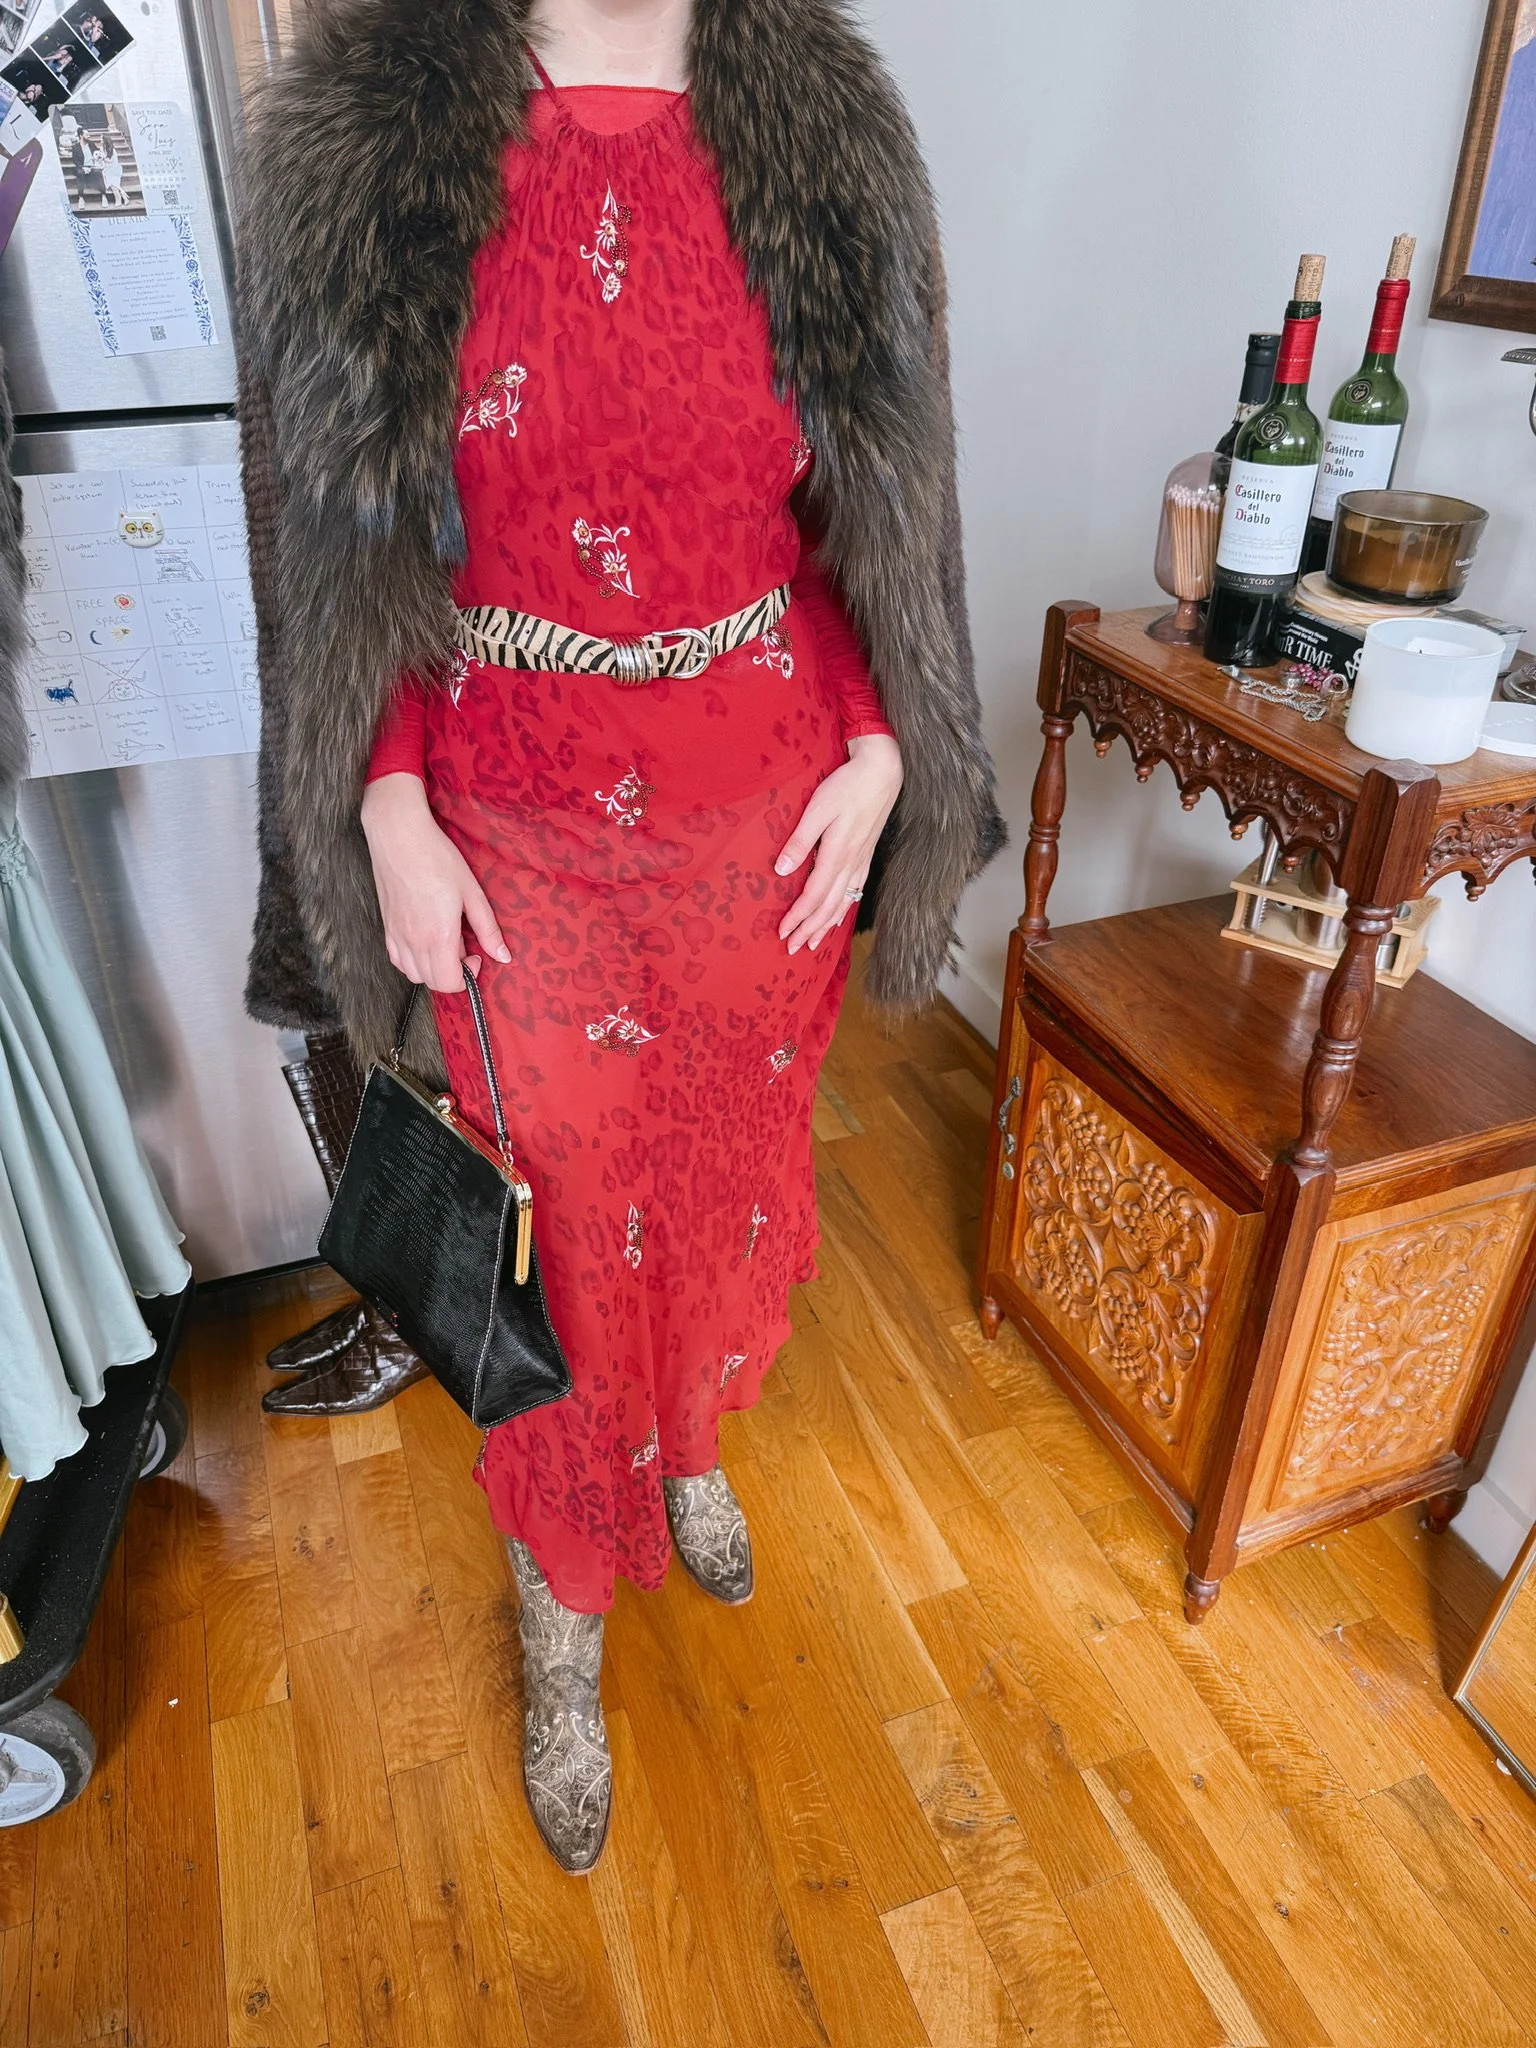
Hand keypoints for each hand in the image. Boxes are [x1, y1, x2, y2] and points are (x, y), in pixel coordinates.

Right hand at [360, 773, 509, 990]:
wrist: (399, 836)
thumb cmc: (437, 858)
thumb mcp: (472, 892)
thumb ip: (487, 929)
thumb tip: (503, 957)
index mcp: (438, 936)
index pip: (449, 983)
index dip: (467, 976)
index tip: (476, 954)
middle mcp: (414, 942)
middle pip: (432, 983)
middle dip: (453, 975)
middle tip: (463, 948)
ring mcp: (396, 936)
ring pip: (413, 975)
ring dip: (432, 970)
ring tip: (444, 944)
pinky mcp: (386, 927)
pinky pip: (397, 961)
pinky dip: (412, 962)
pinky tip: (424, 943)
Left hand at [775, 733, 902, 953]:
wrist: (882, 771)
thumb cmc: (847, 786)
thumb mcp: (817, 809)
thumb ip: (800, 841)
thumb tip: (781, 871)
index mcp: (836, 855)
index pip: (812, 897)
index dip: (797, 918)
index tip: (782, 932)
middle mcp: (851, 864)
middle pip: (828, 908)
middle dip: (809, 930)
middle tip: (792, 949)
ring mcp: (861, 862)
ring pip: (843, 904)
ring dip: (826, 926)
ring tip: (813, 944)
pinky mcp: (867, 856)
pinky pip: (855, 892)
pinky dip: (844, 910)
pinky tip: (838, 918)